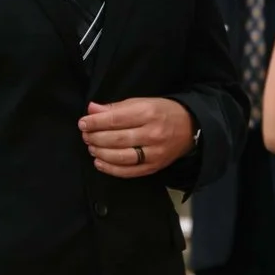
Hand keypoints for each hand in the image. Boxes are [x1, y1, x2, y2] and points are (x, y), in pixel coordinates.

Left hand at [79, 98, 194, 178]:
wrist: (190, 127)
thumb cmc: (163, 112)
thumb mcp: (142, 102)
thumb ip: (116, 107)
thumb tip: (92, 109)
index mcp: (148, 113)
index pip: (116, 119)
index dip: (95, 122)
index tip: (83, 123)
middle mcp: (152, 134)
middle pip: (116, 139)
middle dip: (95, 138)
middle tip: (85, 136)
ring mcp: (154, 153)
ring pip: (121, 157)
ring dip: (101, 153)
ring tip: (91, 147)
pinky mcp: (154, 167)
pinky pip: (128, 171)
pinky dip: (110, 169)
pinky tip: (99, 162)